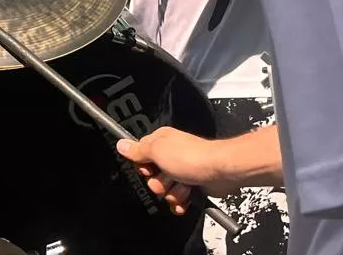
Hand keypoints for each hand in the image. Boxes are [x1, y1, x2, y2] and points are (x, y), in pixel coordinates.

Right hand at [116, 127, 241, 210]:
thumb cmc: (192, 157)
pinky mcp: (191, 186)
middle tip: (169, 176)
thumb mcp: (157, 150)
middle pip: (151, 177)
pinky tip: (187, 196)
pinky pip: (177, 200)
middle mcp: (170, 155)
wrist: (220, 171)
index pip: (139, 157)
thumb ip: (137, 150)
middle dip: (159, 183)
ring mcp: (181, 171)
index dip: (143, 166)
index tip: (150, 168)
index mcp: (160, 142)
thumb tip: (121, 144)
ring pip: (164, 190)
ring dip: (172, 192)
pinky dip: (181, 201)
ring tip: (183, 184)